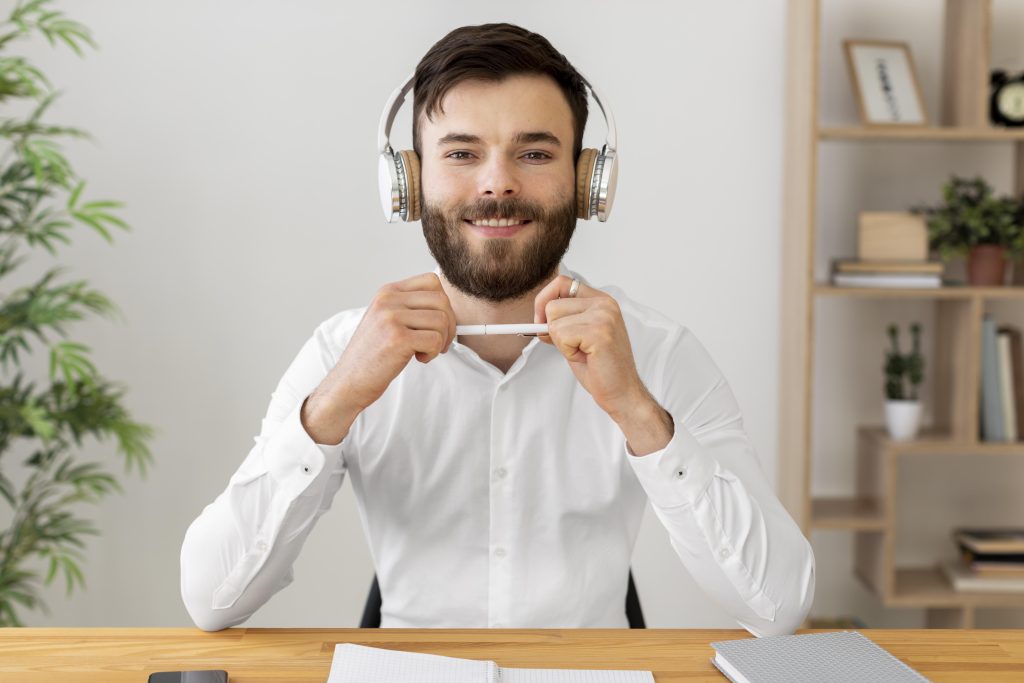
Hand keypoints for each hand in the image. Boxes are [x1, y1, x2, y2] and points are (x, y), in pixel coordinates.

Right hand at [302, 273, 455, 443]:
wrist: (349, 380)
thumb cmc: (372, 354)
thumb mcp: (387, 320)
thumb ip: (411, 308)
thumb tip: (447, 309)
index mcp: (387, 292)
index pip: (432, 281)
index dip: (443, 304)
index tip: (438, 324)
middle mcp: (388, 300)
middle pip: (441, 301)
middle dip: (448, 325)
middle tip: (437, 343)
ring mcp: (391, 318)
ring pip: (441, 320)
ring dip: (440, 341)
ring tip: (423, 351)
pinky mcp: (397, 339)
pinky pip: (435, 339)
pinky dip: (433, 352)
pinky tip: (419, 358)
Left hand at [533, 274, 645, 421]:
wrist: (621, 391)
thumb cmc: (600, 367)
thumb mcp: (578, 336)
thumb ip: (563, 320)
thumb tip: (537, 318)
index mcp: (600, 300)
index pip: (561, 283)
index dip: (544, 300)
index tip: (540, 320)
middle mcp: (604, 303)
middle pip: (552, 305)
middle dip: (552, 330)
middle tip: (574, 346)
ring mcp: (603, 316)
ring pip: (553, 322)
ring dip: (561, 343)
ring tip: (583, 352)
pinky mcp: (599, 332)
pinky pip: (560, 335)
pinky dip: (567, 351)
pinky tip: (586, 357)